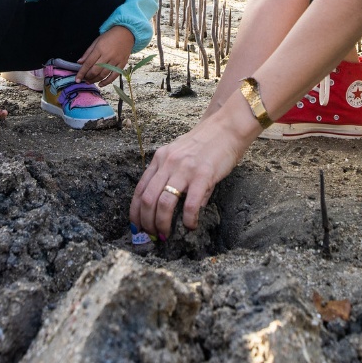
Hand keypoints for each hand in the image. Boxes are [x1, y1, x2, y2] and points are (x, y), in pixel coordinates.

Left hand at [77, 26, 134, 84]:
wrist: (126, 33)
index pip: (88, 63)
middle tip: (84, 80)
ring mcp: (115, 61)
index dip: (82, 72)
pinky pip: (114, 76)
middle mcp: (107, 56)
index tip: (77, 79)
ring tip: (90, 81)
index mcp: (99, 49)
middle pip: (95, 70)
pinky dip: (107, 82)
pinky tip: (101, 84)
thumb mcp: (96, 41)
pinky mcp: (122, 64)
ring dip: (95, 80)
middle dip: (88, 77)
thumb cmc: (109, 37)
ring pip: (104, 74)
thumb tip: (79, 62)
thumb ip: (88, 52)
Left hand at [129, 107, 252, 239]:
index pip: (140, 189)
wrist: (226, 128)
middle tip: (153, 235)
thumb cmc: (204, 143)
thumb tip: (171, 205)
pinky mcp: (202, 175)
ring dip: (162, 223)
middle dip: (147, 222)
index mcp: (160, 158)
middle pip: (147, 199)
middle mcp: (168, 163)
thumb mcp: (179, 155)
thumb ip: (172, 176)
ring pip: (164, 203)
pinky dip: (188, 220)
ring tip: (167, 234)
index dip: (135, 211)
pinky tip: (191, 225)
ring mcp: (184, 169)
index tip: (137, 226)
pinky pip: (190, 204)